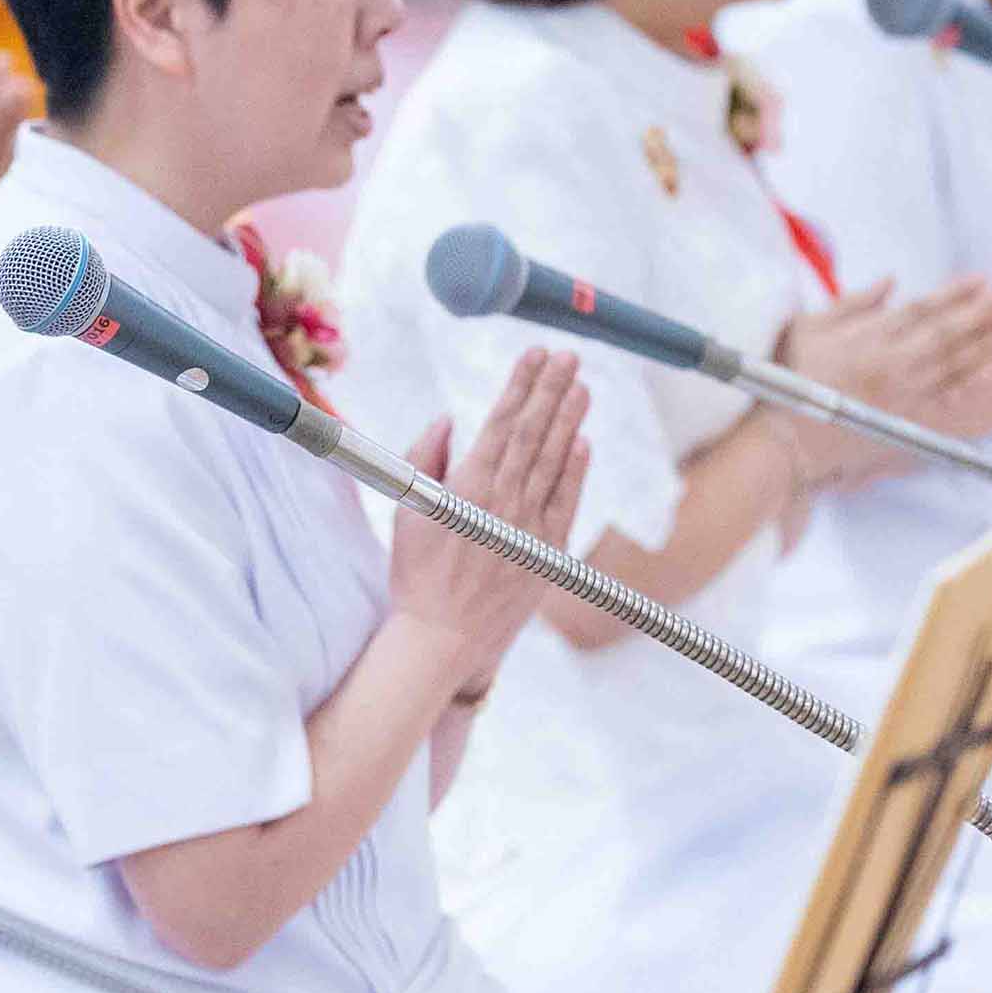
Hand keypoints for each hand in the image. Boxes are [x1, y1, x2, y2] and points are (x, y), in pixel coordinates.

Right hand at [390, 353, 590, 664]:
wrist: (445, 638)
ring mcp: (530, 527)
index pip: (501, 422)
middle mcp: (504, 502)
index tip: (535, 354)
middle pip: (533, 434)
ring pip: (554, 462)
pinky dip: (577, 471)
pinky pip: (567, 502)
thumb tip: (447, 420)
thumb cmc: (417, 574)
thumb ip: (425, 459)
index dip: (521, 385)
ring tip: (582, 386)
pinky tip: (584, 442)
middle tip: (569, 356)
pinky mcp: (547, 551)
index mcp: (467, 487)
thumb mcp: (407, 511)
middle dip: (551, 390)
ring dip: (569, 421)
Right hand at [779, 277, 991, 470]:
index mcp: (866, 341)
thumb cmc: (787, 377)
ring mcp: (898, 396)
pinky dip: (965, 385)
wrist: (783, 439)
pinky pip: (940, 399)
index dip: (955, 293)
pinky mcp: (900, 420)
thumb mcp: (809, 327)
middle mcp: (888, 367)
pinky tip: (989, 373)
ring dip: (986, 345)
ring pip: (951, 366)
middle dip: (985, 314)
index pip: (921, 310)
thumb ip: (853, 303)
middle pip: (947, 335)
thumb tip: (892, 281)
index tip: (983, 278)